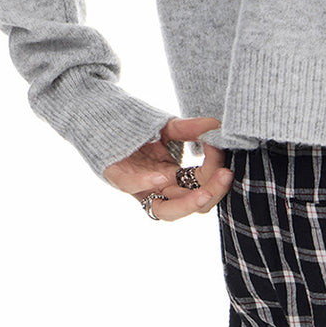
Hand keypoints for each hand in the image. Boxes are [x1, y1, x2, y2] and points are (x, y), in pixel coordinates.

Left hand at [103, 115, 232, 220]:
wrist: (99, 117)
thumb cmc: (136, 127)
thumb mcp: (169, 128)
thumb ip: (192, 129)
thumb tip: (219, 127)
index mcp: (174, 179)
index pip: (203, 184)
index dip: (216, 170)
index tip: (223, 147)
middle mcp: (159, 188)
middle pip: (189, 205)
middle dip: (211, 193)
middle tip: (226, 176)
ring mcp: (138, 186)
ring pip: (163, 210)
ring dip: (187, 203)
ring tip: (205, 194)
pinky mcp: (115, 175)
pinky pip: (131, 186)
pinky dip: (146, 184)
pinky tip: (162, 177)